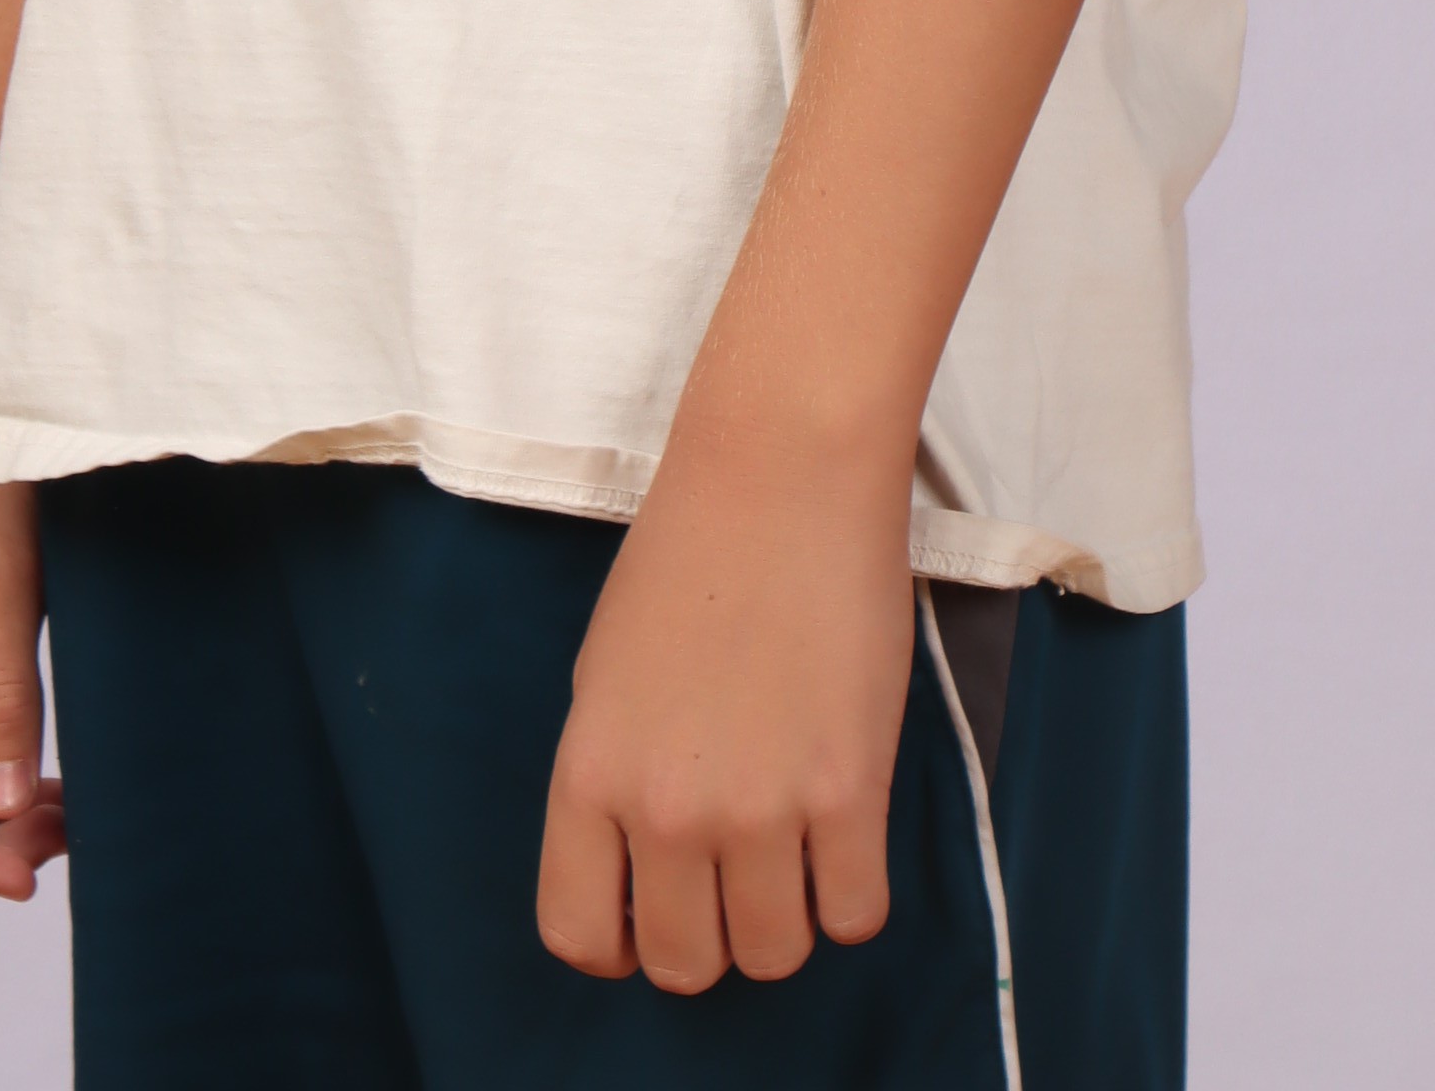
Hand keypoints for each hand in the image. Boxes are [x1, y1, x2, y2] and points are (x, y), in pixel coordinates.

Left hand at [535, 413, 911, 990]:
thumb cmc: (689, 553)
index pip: (580, 935)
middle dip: (711, 933)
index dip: (620, 942)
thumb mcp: (605, 674)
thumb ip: (613, 778)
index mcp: (589, 773)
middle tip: (734, 871)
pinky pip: (854, 918)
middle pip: (686, 964)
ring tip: (796, 845)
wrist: (780, 470)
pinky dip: (852, 892)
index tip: (651, 911)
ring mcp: (759, 808)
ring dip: (786, 916)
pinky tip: (845, 833)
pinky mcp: (848, 792)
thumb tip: (644, 868)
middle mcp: (665, 809)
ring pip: (774, 956)